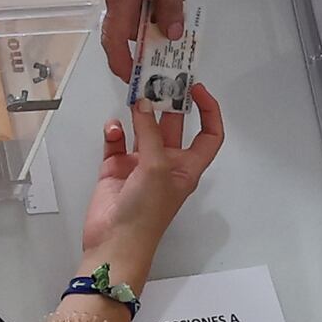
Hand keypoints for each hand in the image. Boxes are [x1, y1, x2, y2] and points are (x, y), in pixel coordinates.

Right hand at [79, 84, 226, 269]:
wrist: (113, 242)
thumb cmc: (146, 215)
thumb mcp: (157, 168)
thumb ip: (150, 133)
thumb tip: (143, 105)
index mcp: (187, 167)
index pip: (208, 135)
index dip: (208, 111)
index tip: (197, 89)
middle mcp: (166, 163)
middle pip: (171, 125)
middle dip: (165, 103)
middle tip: (157, 79)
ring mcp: (139, 165)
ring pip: (141, 130)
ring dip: (137, 114)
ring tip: (132, 95)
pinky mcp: (115, 168)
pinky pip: (116, 141)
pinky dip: (113, 131)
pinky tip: (112, 128)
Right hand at [98, 0, 189, 80]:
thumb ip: (169, 5)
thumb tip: (169, 33)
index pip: (114, 41)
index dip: (123, 64)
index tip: (135, 78)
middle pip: (117, 31)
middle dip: (136, 49)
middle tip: (160, 60)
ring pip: (122, 15)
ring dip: (141, 27)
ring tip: (167, 33)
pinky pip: (125, 0)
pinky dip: (140, 10)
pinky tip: (161, 7)